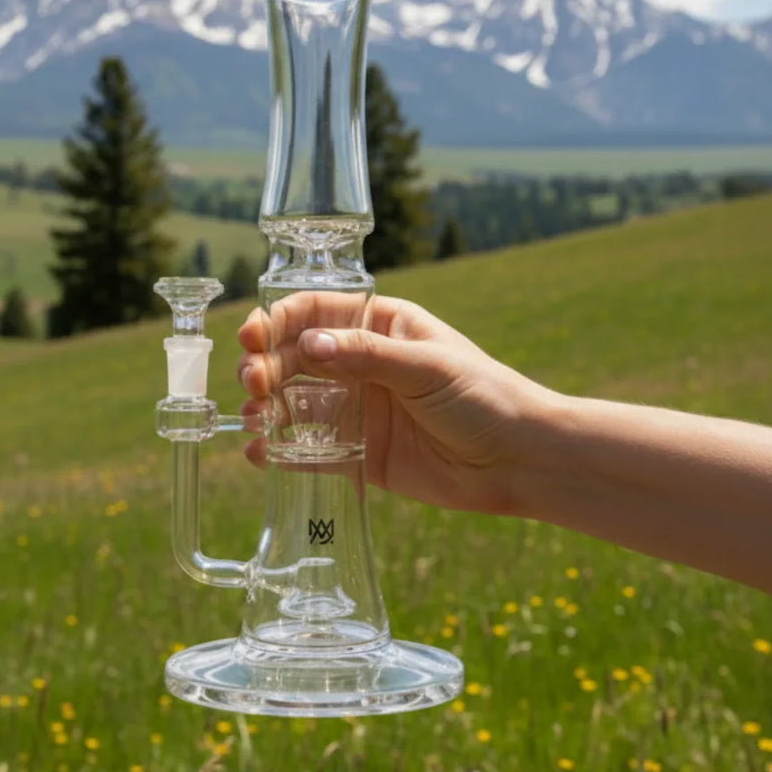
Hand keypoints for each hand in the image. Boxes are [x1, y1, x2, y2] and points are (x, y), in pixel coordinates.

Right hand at [235, 293, 557, 514]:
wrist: (518, 460)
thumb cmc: (483, 396)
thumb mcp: (426, 366)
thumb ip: (366, 356)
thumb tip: (307, 345)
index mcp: (379, 325)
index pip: (315, 311)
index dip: (278, 320)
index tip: (254, 338)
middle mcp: (360, 364)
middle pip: (295, 356)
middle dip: (265, 366)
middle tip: (253, 383)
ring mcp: (357, 409)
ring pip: (294, 402)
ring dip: (266, 407)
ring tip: (254, 418)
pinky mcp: (358, 453)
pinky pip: (309, 450)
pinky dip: (280, 451)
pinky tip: (260, 454)